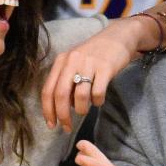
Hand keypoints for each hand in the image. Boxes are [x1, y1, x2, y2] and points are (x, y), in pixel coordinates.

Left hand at [41, 12, 163, 131]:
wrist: (118, 37)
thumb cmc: (94, 55)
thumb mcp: (74, 63)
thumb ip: (65, 81)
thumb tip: (61, 107)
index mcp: (61, 61)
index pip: (48, 90)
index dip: (48, 110)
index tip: (51, 124)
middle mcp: (72, 61)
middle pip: (61, 95)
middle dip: (62, 115)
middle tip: (66, 127)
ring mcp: (89, 64)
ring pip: (80, 96)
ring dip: (81, 110)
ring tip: (84, 110)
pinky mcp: (106, 68)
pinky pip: (97, 93)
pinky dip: (97, 102)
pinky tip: (98, 101)